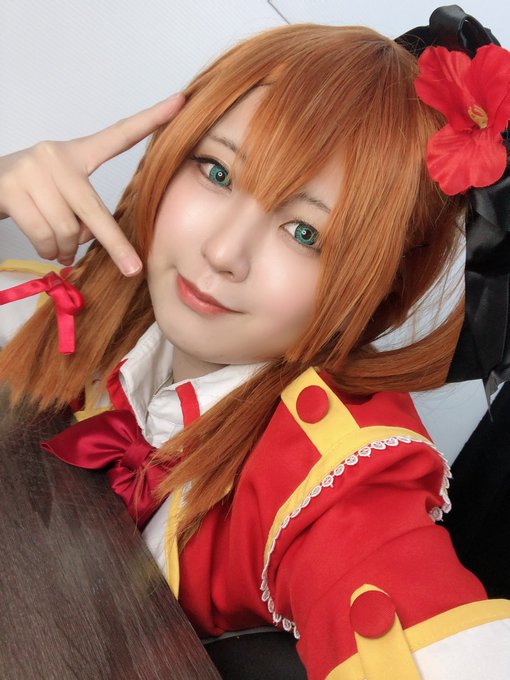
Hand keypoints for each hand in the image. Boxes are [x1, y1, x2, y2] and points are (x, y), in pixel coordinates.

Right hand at [0, 93, 184, 275]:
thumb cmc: (29, 192)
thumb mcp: (60, 191)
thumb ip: (82, 209)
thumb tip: (90, 242)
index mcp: (76, 154)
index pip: (118, 135)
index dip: (151, 119)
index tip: (181, 102)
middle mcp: (57, 156)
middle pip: (95, 210)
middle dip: (116, 245)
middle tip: (132, 269)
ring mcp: (33, 171)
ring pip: (66, 230)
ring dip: (64, 248)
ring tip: (59, 248)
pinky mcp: (12, 189)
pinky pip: (44, 235)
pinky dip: (47, 250)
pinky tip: (46, 247)